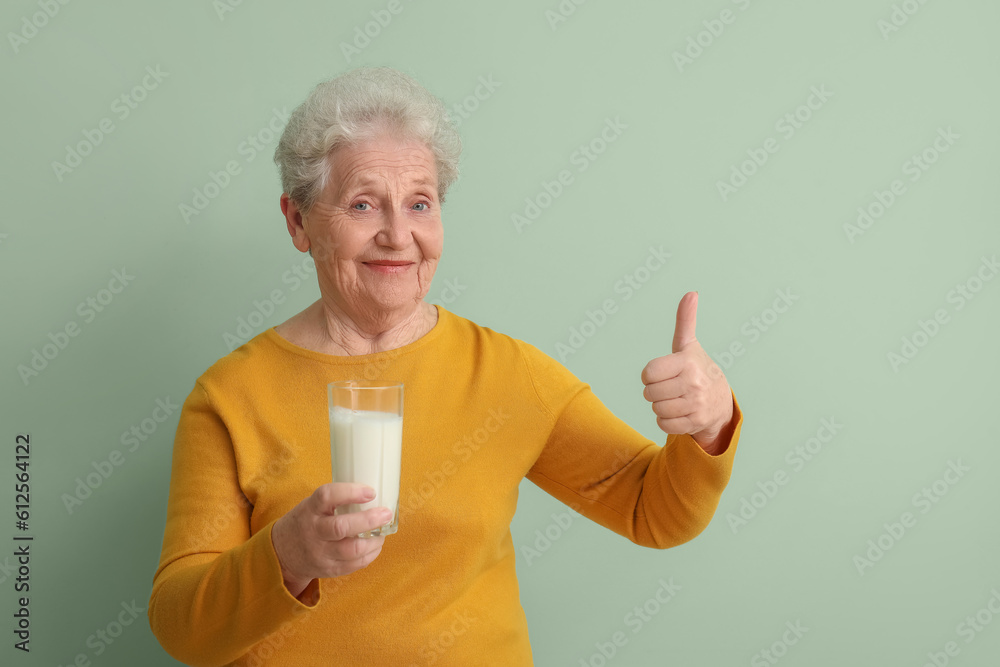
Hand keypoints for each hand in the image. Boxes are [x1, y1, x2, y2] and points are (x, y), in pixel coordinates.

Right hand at [271, 483, 391, 597]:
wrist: (282, 552)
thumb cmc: (306, 521)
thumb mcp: (312, 505)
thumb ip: (336, 500)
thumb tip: (375, 493)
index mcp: (310, 509)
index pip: (327, 496)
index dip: (350, 493)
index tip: (370, 491)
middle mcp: (313, 532)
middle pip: (341, 527)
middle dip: (369, 520)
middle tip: (386, 513)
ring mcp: (320, 553)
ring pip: (352, 550)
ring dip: (374, 540)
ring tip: (383, 531)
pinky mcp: (329, 570)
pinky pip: (355, 565)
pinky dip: (371, 554)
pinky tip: (376, 544)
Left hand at [641, 291, 733, 453]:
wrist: (721, 401)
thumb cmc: (697, 369)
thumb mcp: (689, 345)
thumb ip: (685, 320)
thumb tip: (691, 293)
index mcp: (687, 362)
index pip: (648, 373)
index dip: (649, 374)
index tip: (660, 373)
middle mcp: (693, 383)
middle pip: (649, 393)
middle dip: (654, 392)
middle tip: (669, 387)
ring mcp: (696, 404)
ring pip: (656, 410)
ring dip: (660, 406)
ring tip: (675, 399)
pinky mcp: (696, 422)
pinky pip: (664, 425)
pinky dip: (666, 421)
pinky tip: (678, 412)